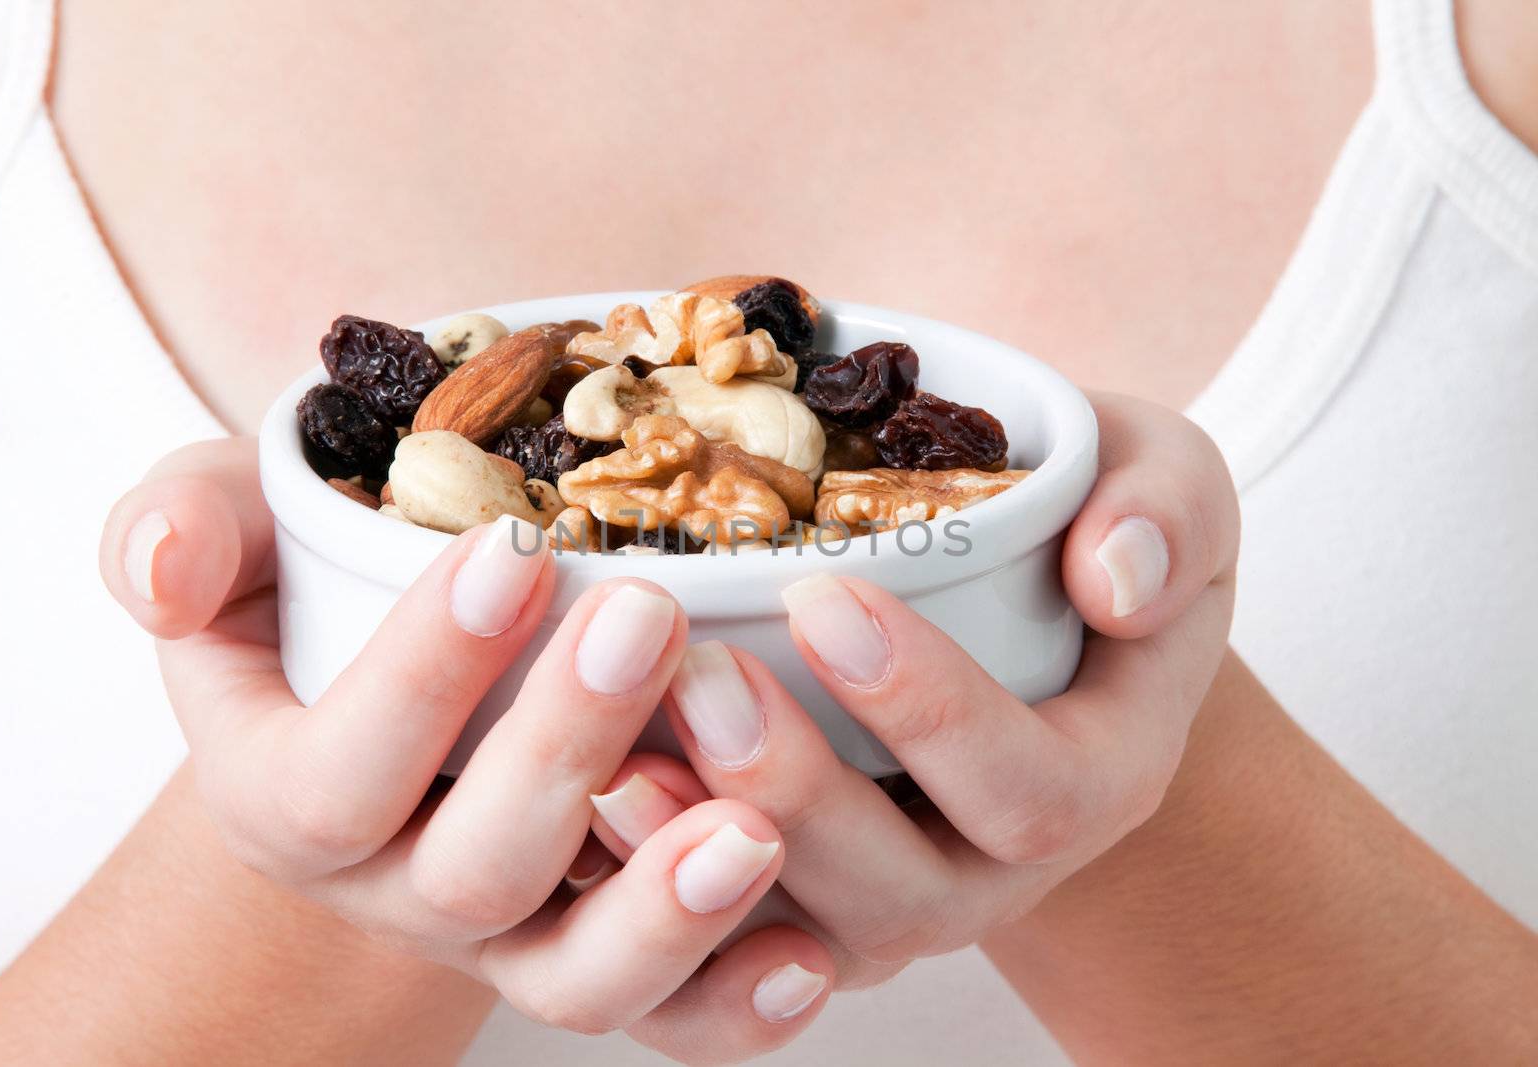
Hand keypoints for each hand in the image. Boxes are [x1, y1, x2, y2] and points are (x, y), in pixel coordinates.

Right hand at [99, 438, 834, 1062]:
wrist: (405, 696)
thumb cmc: (317, 593)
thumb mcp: (235, 537)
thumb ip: (184, 532)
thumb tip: (160, 576)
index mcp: (291, 803)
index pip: (338, 774)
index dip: (419, 678)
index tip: (509, 553)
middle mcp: (401, 893)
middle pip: (476, 874)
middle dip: (562, 750)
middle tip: (647, 615)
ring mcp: (513, 939)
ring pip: (579, 979)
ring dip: (665, 912)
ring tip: (752, 827)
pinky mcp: (607, 952)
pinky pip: (671, 1021)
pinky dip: (736, 1003)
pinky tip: (809, 950)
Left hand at [570, 393, 1239, 995]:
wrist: (1040, 621)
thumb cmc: (1092, 534)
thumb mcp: (1167, 488)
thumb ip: (1168, 512)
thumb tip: (1118, 572)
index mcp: (1097, 778)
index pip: (1029, 790)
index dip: (929, 712)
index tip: (828, 598)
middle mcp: (994, 868)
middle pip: (903, 891)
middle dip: (796, 792)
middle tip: (700, 680)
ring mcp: (894, 901)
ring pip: (800, 935)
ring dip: (704, 852)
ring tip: (613, 756)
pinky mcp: (805, 905)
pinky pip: (729, 937)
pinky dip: (657, 884)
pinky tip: (586, 802)